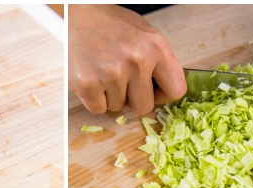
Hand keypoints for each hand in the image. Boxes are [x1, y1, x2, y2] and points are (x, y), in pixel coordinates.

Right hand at [68, 4, 185, 114]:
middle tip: (121, 80)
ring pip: (118, 107)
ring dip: (110, 95)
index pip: (175, 89)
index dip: (162, 95)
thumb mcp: (143, 34)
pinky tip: (91, 77)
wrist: (76, 14)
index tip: (152, 91)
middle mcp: (137, 59)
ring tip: (102, 71)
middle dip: (132, 99)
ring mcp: (112, 72)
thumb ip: (157, 61)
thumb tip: (164, 88)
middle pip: (144, 106)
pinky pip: (98, 108)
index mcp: (155, 46)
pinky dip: (93, 98)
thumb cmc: (109, 24)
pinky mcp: (88, 83)